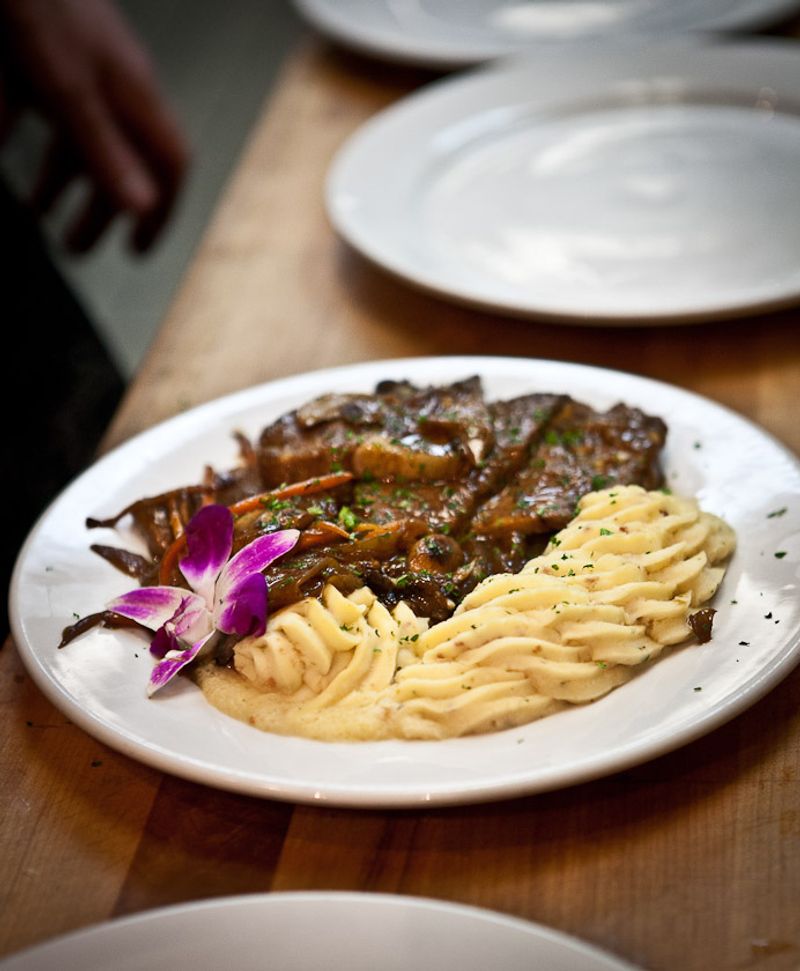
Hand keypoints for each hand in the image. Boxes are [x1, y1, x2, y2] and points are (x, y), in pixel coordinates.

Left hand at [0, 0, 188, 251]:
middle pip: (119, 158)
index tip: (139, 249)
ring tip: (36, 210)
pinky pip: (34, 103)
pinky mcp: (40, 50)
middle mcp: (112, 84)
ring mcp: (75, 66)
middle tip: (78, 246)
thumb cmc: (44, 4)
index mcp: (135, 96)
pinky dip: (17, 130)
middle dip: (97, 210)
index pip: (170, 165)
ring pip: (76, 135)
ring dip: (56, 178)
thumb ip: (106, 152)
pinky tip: (0, 142)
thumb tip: (142, 209)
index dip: (161, 212)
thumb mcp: (73, 92)